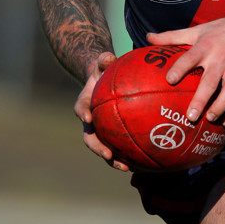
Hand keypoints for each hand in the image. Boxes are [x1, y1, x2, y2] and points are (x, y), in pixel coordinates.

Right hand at [74, 51, 129, 171]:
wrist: (103, 83)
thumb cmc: (104, 72)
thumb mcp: (103, 64)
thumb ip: (104, 60)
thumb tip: (108, 56)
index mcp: (85, 104)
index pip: (81, 109)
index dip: (83, 114)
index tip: (87, 118)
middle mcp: (90, 122)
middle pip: (90, 138)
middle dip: (98, 148)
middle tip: (108, 154)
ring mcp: (100, 132)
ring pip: (104, 149)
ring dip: (113, 161)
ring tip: (127, 167)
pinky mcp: (112, 138)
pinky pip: (120, 149)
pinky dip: (129, 157)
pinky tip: (143, 163)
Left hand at [147, 11, 224, 125]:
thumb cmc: (220, 29)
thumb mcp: (197, 30)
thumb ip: (172, 36)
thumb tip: (148, 37)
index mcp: (206, 45)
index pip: (191, 57)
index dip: (180, 68)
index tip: (170, 79)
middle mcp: (221, 57)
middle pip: (212, 80)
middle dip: (202, 98)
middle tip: (190, 115)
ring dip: (221, 106)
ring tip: (210, 119)